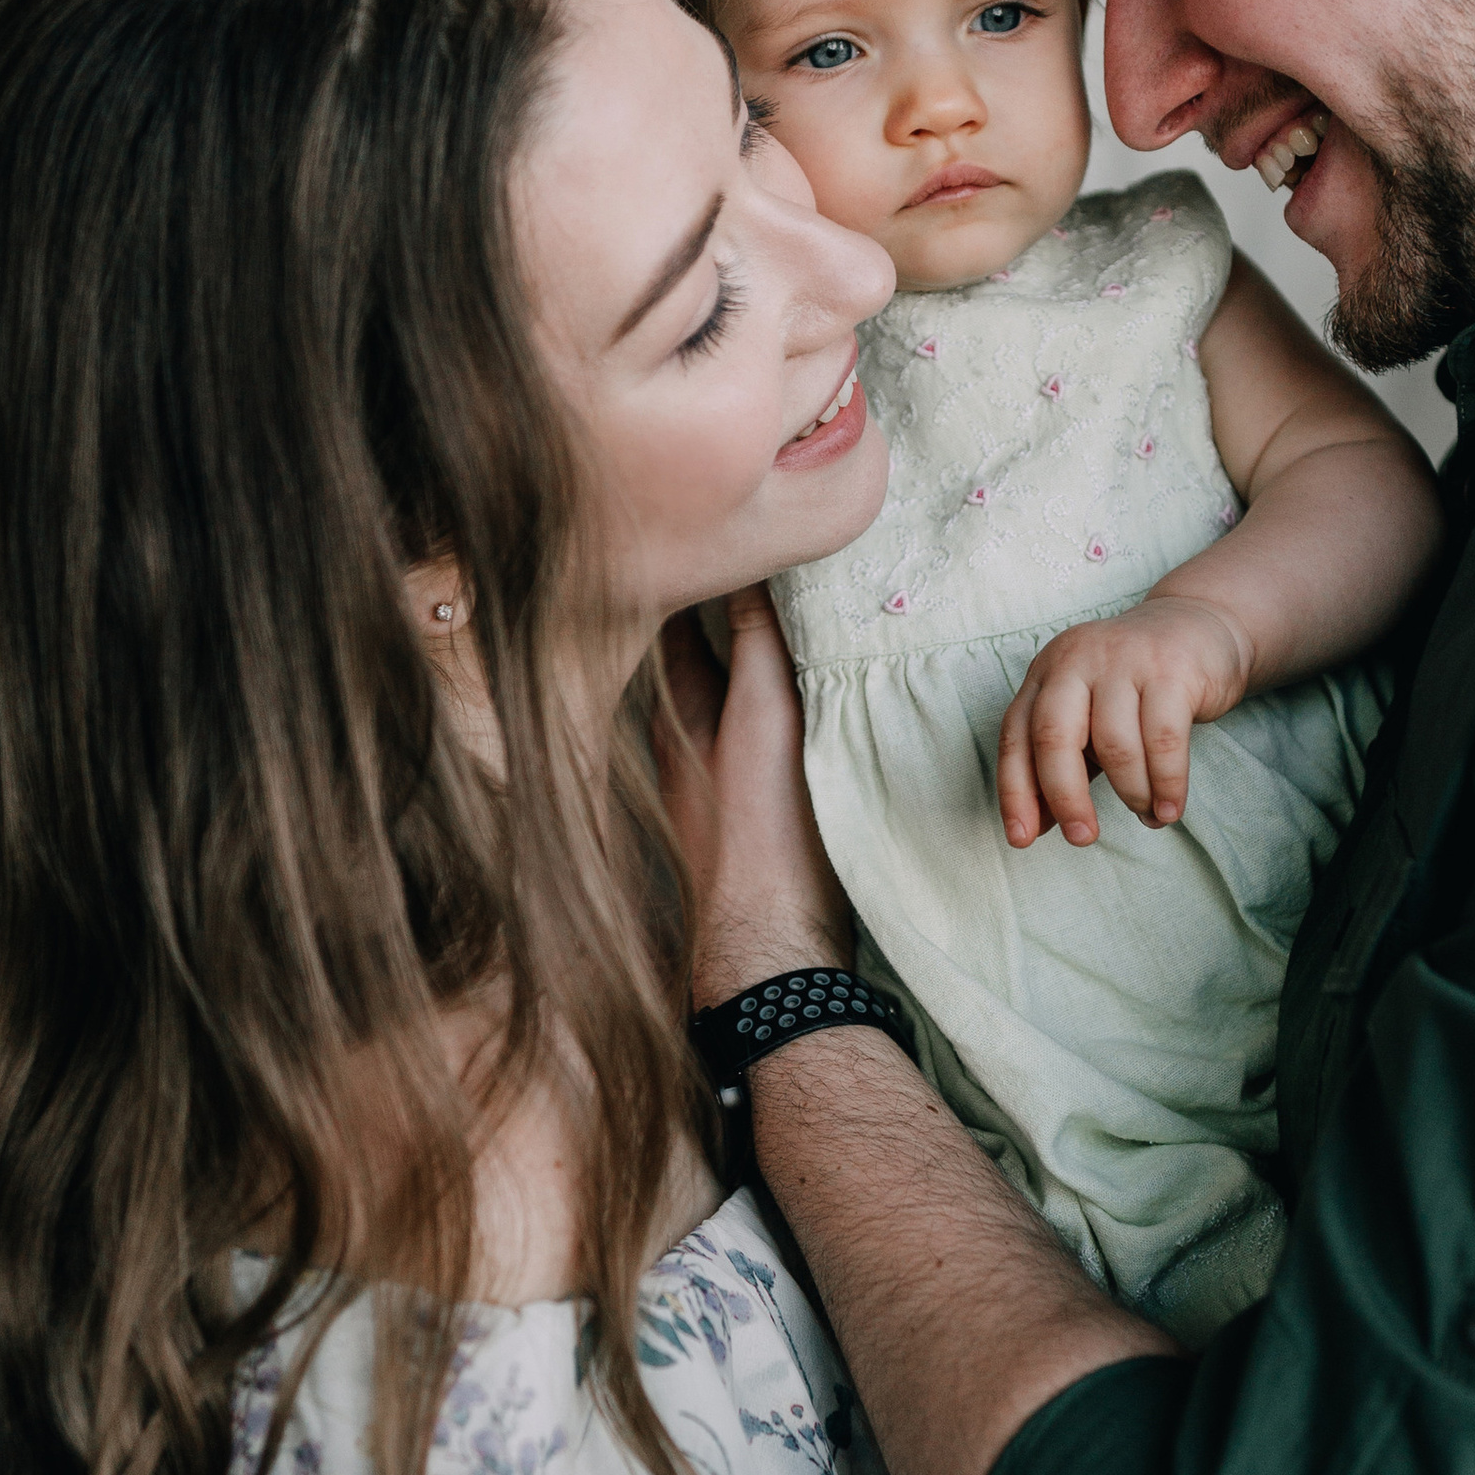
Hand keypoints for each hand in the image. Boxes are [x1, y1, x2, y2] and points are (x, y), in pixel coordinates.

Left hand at [657, 593, 850, 1002]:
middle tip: (771, 559)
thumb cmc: (763, 831)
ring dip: (750, 658)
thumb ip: (757, 642)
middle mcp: (679, 739)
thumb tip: (749, 562)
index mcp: (675, 709)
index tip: (736, 525)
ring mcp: (706, 778)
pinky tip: (800, 704)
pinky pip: (747, 735)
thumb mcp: (763, 717)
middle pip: (698, 652)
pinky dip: (766, 705)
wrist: (770, 948)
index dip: (705, 569)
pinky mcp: (740, 812)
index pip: (680, 615)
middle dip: (727, 609)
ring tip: (795, 617)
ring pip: (724, 695)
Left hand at [996, 593, 1254, 847]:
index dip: (1015, 791)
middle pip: (1055, 736)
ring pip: (1115, 744)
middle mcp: (1077, 660)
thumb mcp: (1089, 718)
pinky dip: (1167, 784)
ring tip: (1148, 815)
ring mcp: (1124, 660)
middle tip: (1083, 837)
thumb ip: (1062, 765)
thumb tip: (1035, 827)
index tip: (1022, 838)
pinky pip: (1164, 740)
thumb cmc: (1135, 685)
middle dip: (1066, 797)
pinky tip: (1170, 809)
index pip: (1017, 735)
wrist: (1200, 626)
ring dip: (1131, 794)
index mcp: (1047, 672)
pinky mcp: (1171, 669)